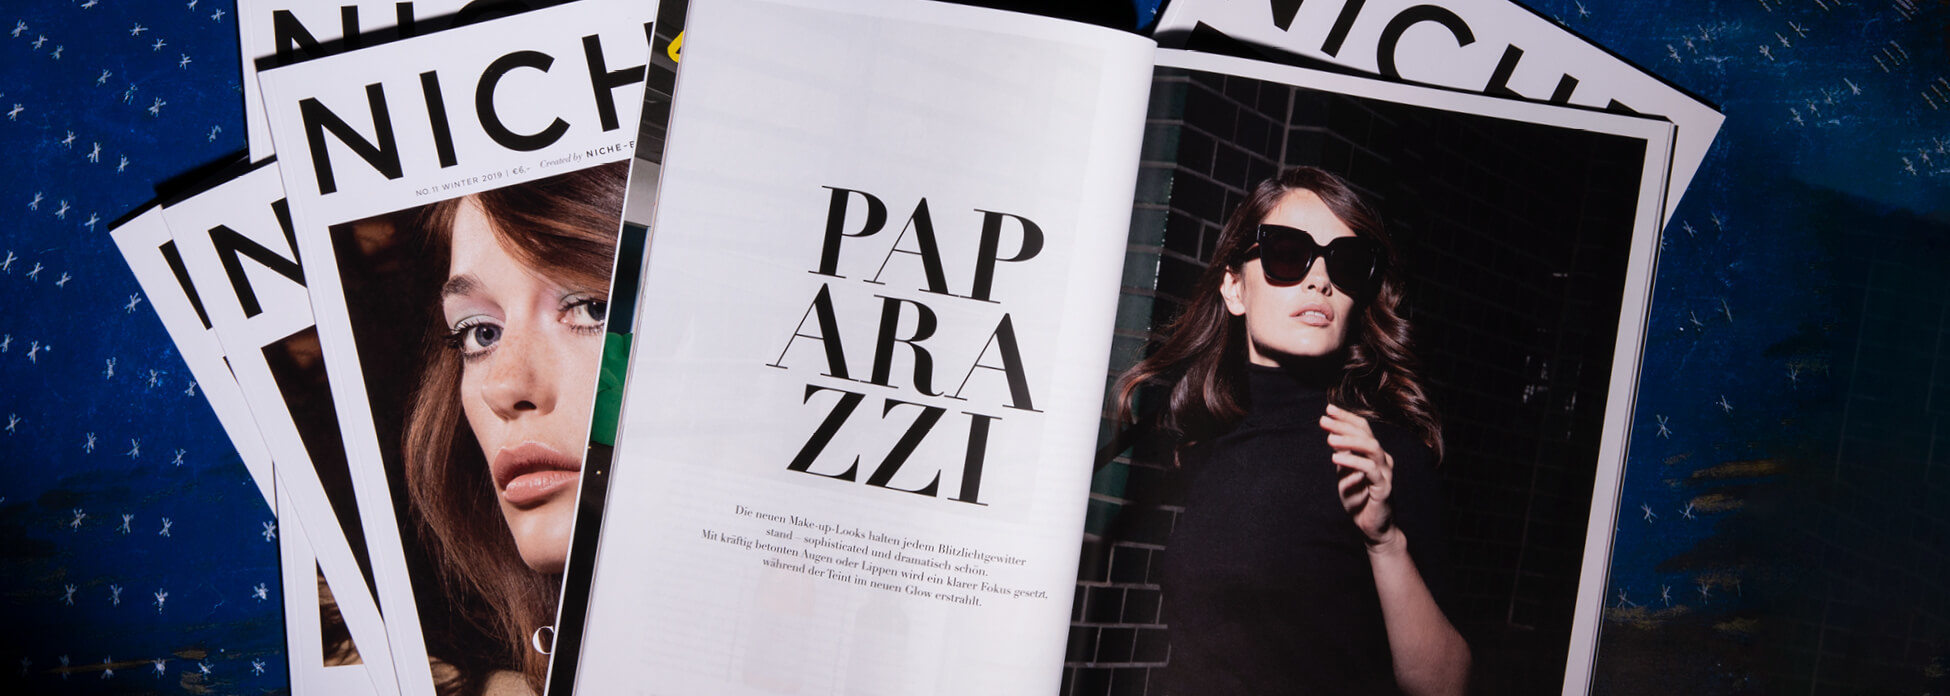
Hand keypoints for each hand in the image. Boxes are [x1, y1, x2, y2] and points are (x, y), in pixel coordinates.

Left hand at [1321, 404, 1400, 549]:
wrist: (1373, 526)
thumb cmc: (1360, 498)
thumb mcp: (1346, 472)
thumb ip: (1344, 454)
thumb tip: (1333, 434)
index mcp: (1374, 453)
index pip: (1363, 428)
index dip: (1346, 417)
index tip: (1328, 409)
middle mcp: (1382, 459)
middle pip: (1366, 434)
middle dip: (1344, 425)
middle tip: (1323, 421)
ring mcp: (1385, 472)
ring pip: (1372, 448)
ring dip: (1349, 441)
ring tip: (1329, 439)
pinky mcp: (1383, 488)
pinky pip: (1370, 470)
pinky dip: (1353, 461)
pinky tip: (1335, 459)